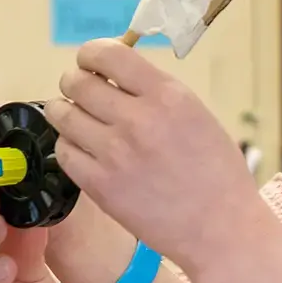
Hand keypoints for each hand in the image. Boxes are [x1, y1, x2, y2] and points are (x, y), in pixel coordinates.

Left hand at [43, 41, 265, 266]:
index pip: (107, 54)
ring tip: (79, 121)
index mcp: (168, 96)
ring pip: (61, 114)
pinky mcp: (99, 185)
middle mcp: (138, 119)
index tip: (90, 62)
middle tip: (82, 93)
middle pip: (76, 82)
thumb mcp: (197, 115)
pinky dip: (69, 146)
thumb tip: (113, 74)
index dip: (91, 54)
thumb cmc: (216, 173)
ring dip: (66, 112)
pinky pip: (63, 151)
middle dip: (75, 82)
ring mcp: (114, 153)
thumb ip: (155, 92)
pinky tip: (84, 150)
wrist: (220, 229)